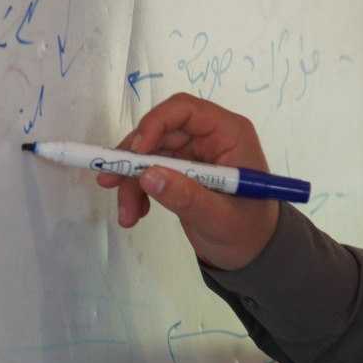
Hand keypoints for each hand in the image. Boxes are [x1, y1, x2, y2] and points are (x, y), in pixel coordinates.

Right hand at [96, 93, 278, 270]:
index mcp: (228, 134)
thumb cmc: (247, 231)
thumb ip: (187, 197)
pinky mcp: (179, 171)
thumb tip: (147, 176)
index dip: (155, 124)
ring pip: (148, 154)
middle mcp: (208, 136)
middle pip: (159, 132)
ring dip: (130, 181)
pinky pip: (149, 171)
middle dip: (133, 160)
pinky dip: (136, 190)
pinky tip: (135, 213)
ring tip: (127, 215)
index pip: (185, 110)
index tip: (134, 153)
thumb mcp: (219, 218)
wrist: (252, 252)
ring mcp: (192, 153)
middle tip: (110, 182)